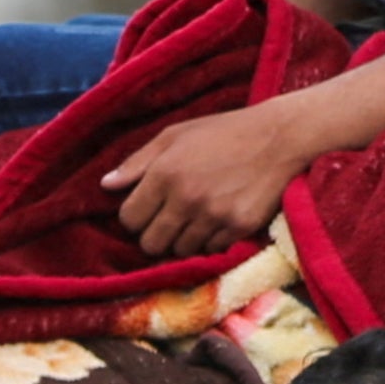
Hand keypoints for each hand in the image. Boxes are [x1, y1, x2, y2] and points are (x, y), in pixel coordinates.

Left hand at [102, 101, 319, 256]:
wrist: (278, 138)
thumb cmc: (223, 133)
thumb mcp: (175, 135)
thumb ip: (138, 162)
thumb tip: (106, 185)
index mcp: (164, 173)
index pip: (129, 218)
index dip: (134, 217)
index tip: (147, 210)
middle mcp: (185, 198)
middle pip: (151, 243)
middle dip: (155, 235)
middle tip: (169, 221)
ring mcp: (213, 216)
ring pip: (181, 251)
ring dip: (183, 240)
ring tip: (195, 219)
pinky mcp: (238, 228)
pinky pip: (210, 251)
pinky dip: (210, 241)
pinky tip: (217, 221)